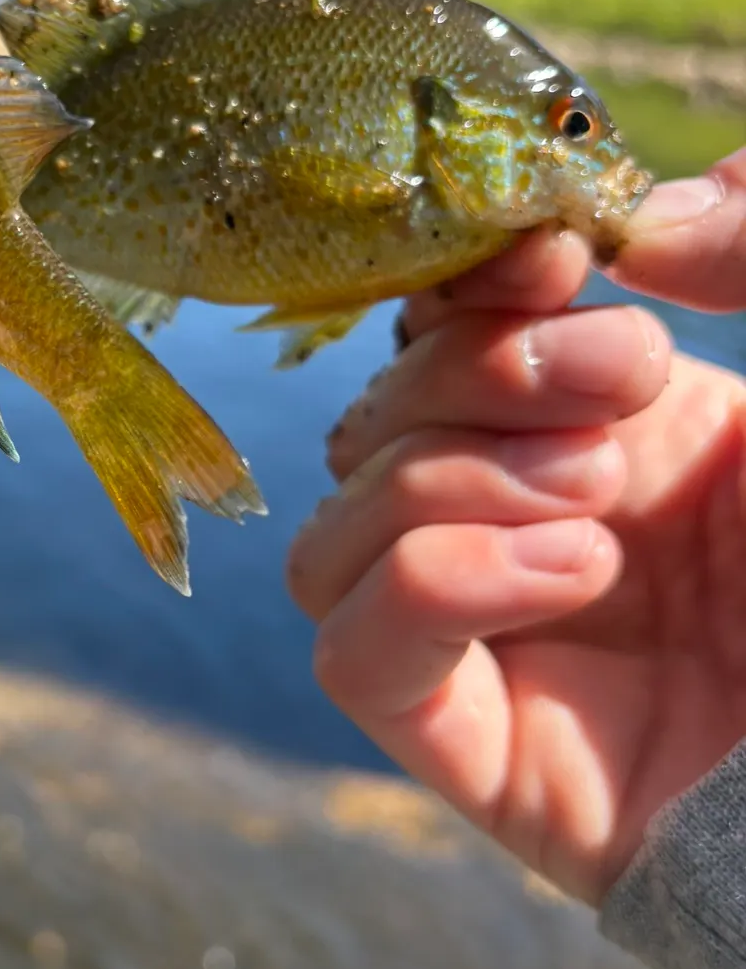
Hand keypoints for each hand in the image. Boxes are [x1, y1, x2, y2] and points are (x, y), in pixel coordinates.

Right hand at [287, 151, 745, 905]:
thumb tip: (638, 220)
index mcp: (595, 437)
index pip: (433, 343)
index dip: (460, 288)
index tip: (558, 258)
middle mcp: (514, 528)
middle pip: (371, 426)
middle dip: (474, 375)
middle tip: (626, 379)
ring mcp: (486, 639)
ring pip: (331, 535)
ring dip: (441, 479)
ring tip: (601, 495)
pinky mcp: (471, 748)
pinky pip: (352, 653)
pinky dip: (427, 583)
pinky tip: (574, 571)